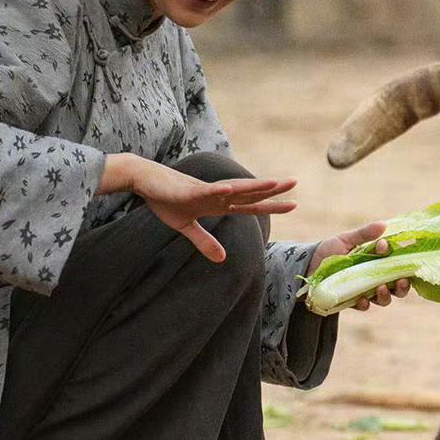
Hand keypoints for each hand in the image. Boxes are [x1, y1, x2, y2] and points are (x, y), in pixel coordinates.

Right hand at [129, 157, 296, 262]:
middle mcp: (216, 194)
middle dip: (272, 189)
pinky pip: (206, 191)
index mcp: (218, 203)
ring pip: (234, 188)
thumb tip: (222, 259)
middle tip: (295, 183)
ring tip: (273, 183)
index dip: (271, 205)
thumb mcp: (186, 226)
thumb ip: (205, 241)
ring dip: (253, 186)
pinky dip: (219, 190)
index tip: (292, 205)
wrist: (143, 181)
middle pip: (249, 193)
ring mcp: (204, 190)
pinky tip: (232, 189)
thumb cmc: (165, 199)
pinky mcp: (188, 190)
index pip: (250, 205)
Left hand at [308, 221, 411, 311]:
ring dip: (386, 295)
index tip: (388, 250)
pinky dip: (364, 304)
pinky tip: (362, 299)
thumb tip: (384, 224)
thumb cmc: (329, 250)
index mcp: (378, 262)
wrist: (306, 265)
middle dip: (403, 286)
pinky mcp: (351, 301)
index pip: (398, 266)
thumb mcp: (346, 240)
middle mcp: (375, 279)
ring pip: (383, 299)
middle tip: (402, 281)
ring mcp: (364, 291)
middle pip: (397, 287)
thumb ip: (364, 234)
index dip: (402, 262)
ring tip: (381, 288)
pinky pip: (363, 306)